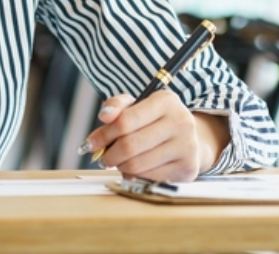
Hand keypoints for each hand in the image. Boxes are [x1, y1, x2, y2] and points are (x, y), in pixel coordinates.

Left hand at [80, 91, 228, 182]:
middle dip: (109, 154)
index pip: (124, 121)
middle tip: (104, 157)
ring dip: (120, 166)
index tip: (90, 143)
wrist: (187, 139)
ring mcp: (187, 146)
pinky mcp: (188, 168)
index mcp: (166, 101)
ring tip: (119, 162)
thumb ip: (116, 105)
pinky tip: (135, 169)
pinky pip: (149, 178)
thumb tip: (104, 116)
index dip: (103, 135)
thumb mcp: (136, 105)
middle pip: (129, 145)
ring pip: (137, 164)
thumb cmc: (155, 121)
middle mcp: (181, 122)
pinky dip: (135, 176)